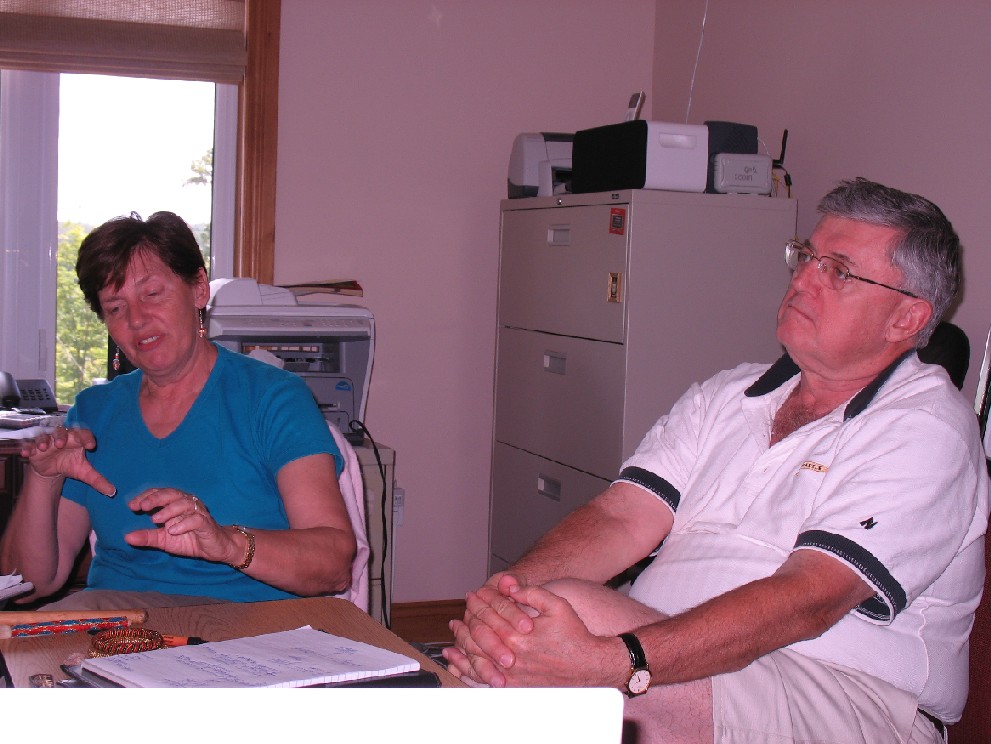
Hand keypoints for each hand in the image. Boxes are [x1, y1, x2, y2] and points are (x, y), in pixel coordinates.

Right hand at [22, 425, 114, 496]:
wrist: (52, 469)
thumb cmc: (70, 464)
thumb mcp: (84, 472)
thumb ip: (98, 480)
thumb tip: (113, 492)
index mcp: (77, 439)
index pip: (83, 433)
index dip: (87, 437)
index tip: (91, 446)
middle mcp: (62, 437)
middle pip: (61, 431)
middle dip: (60, 436)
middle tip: (60, 444)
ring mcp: (47, 440)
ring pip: (44, 435)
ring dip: (43, 440)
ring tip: (44, 447)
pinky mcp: (34, 447)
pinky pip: (29, 444)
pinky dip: (27, 447)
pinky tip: (26, 453)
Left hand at [124, 488, 239, 563]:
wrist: (214, 549)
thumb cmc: (190, 540)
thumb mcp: (164, 540)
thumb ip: (148, 537)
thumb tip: (126, 538)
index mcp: (176, 504)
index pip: (160, 493)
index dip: (146, 496)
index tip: (132, 506)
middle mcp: (188, 504)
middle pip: (172, 494)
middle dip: (156, 498)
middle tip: (143, 507)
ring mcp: (198, 513)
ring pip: (185, 503)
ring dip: (169, 510)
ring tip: (156, 519)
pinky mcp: (207, 524)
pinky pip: (196, 519)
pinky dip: (184, 523)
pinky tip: (173, 530)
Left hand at [447, 582, 619, 687]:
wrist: (590, 665)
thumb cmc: (575, 635)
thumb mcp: (557, 605)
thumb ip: (531, 593)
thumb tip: (509, 587)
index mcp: (518, 635)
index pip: (489, 614)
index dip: (480, 601)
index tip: (474, 594)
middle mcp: (510, 656)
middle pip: (478, 635)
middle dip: (468, 619)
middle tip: (463, 610)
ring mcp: (510, 675)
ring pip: (476, 658)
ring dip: (461, 643)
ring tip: (455, 631)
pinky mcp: (513, 687)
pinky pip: (483, 680)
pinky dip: (467, 670)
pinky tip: (458, 662)